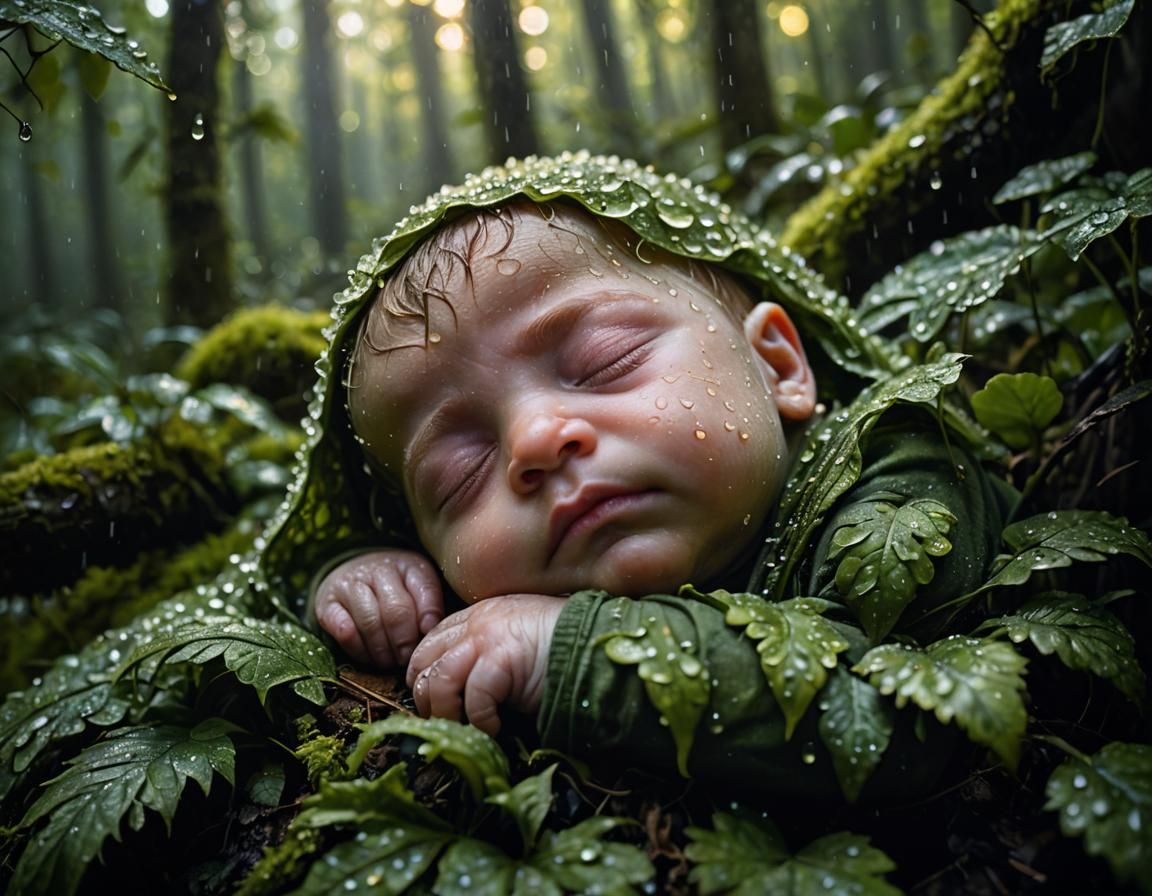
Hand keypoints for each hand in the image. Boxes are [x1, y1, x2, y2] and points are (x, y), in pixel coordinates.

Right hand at [314, 550, 443, 667]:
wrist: (353, 574)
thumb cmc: (395, 588)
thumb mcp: (418, 588)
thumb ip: (429, 605)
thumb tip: (430, 629)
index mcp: (407, 564)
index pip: (424, 588)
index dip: (429, 617)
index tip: (428, 635)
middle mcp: (377, 569)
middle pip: (396, 611)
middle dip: (405, 642)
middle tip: (407, 659)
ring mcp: (349, 585)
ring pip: (370, 623)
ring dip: (383, 651)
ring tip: (390, 662)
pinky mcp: (326, 604)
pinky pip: (344, 632)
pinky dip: (359, 649)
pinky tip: (368, 656)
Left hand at [406, 595, 565, 735]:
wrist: (595, 646)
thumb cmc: (561, 649)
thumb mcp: (514, 642)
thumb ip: (486, 652)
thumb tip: (457, 689)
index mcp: (478, 615)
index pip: (430, 644)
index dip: (424, 677)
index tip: (434, 703)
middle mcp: (477, 622)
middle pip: (424, 662)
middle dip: (427, 698)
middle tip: (445, 722)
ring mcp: (487, 638)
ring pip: (439, 681)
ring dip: (448, 714)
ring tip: (467, 730)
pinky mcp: (501, 658)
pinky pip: (474, 698)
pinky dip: (481, 722)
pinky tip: (496, 729)